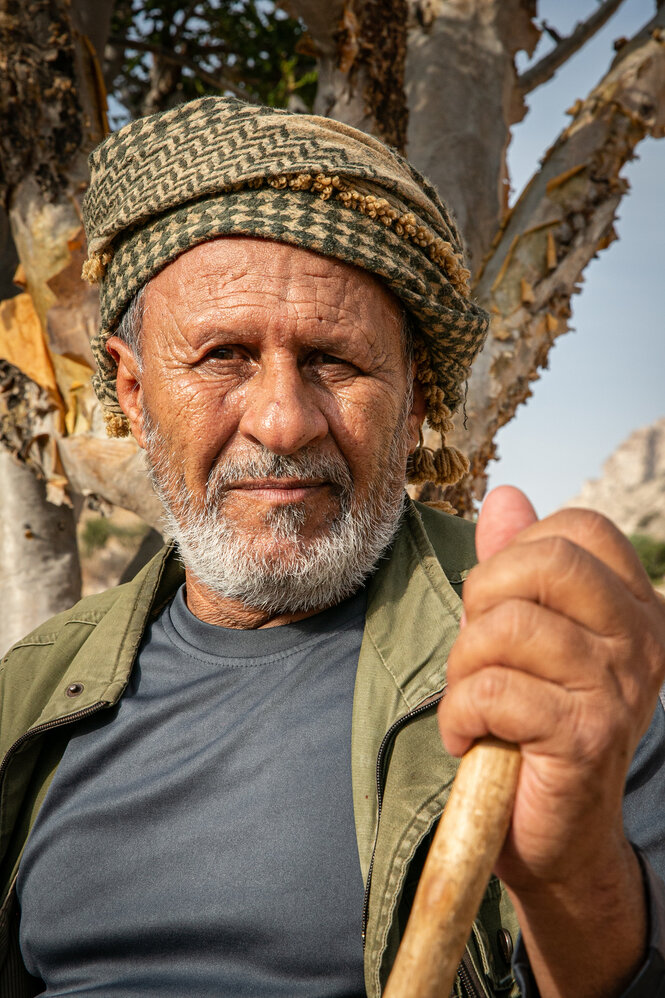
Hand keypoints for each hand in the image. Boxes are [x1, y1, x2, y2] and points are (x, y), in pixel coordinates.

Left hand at [437, 486, 664, 995]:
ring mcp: (620, 686)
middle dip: (483, 599)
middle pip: (545, 563)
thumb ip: (516, 565)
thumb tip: (505, 496)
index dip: (515, 554)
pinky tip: (469, 737)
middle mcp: (642, 639)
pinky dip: (459, 713)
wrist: (553, 834)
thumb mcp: (523, 634)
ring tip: (471, 701)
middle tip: (477, 649)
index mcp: (632, 605)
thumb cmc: (531, 725)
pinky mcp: (586, 734)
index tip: (499, 605)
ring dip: (464, 667)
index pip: (576, 529)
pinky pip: (494, 690)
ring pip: (507, 627)